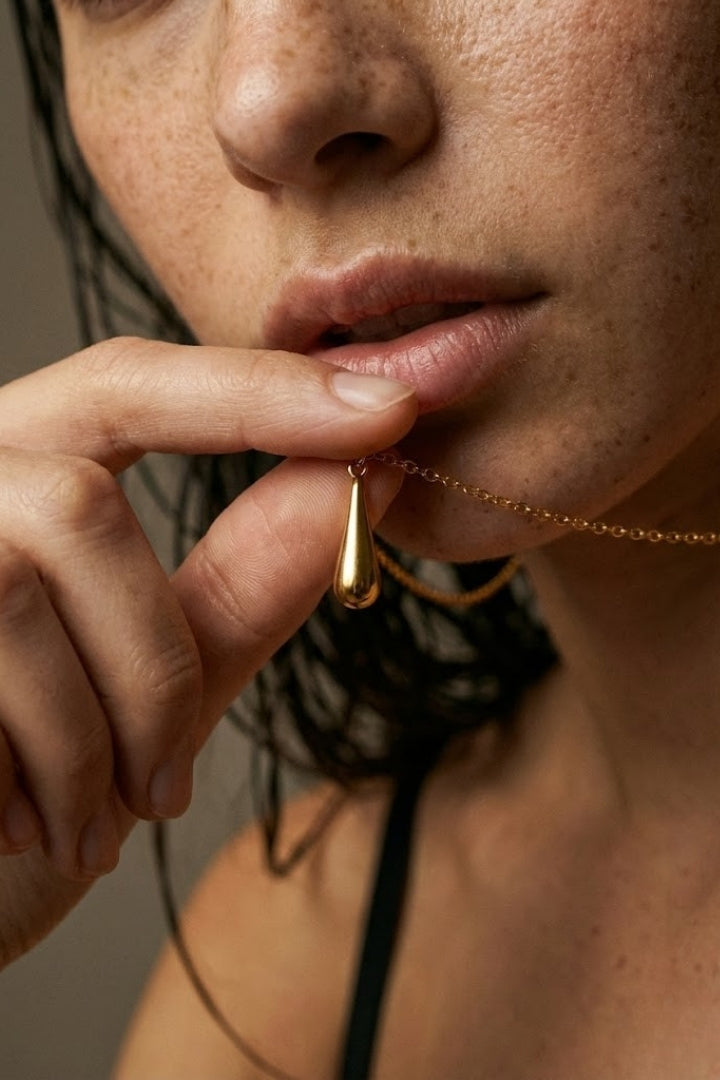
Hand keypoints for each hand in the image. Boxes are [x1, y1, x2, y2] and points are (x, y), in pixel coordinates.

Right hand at [0, 336, 415, 964]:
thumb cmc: (27, 784)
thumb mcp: (152, 680)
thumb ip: (241, 581)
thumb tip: (362, 485)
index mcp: (15, 471)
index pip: (132, 384)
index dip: (259, 391)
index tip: (389, 410)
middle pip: (80, 505)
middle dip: (154, 661)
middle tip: (168, 784)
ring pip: (21, 590)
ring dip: (93, 738)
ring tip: (95, 824)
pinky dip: (32, 776)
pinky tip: (30, 831)